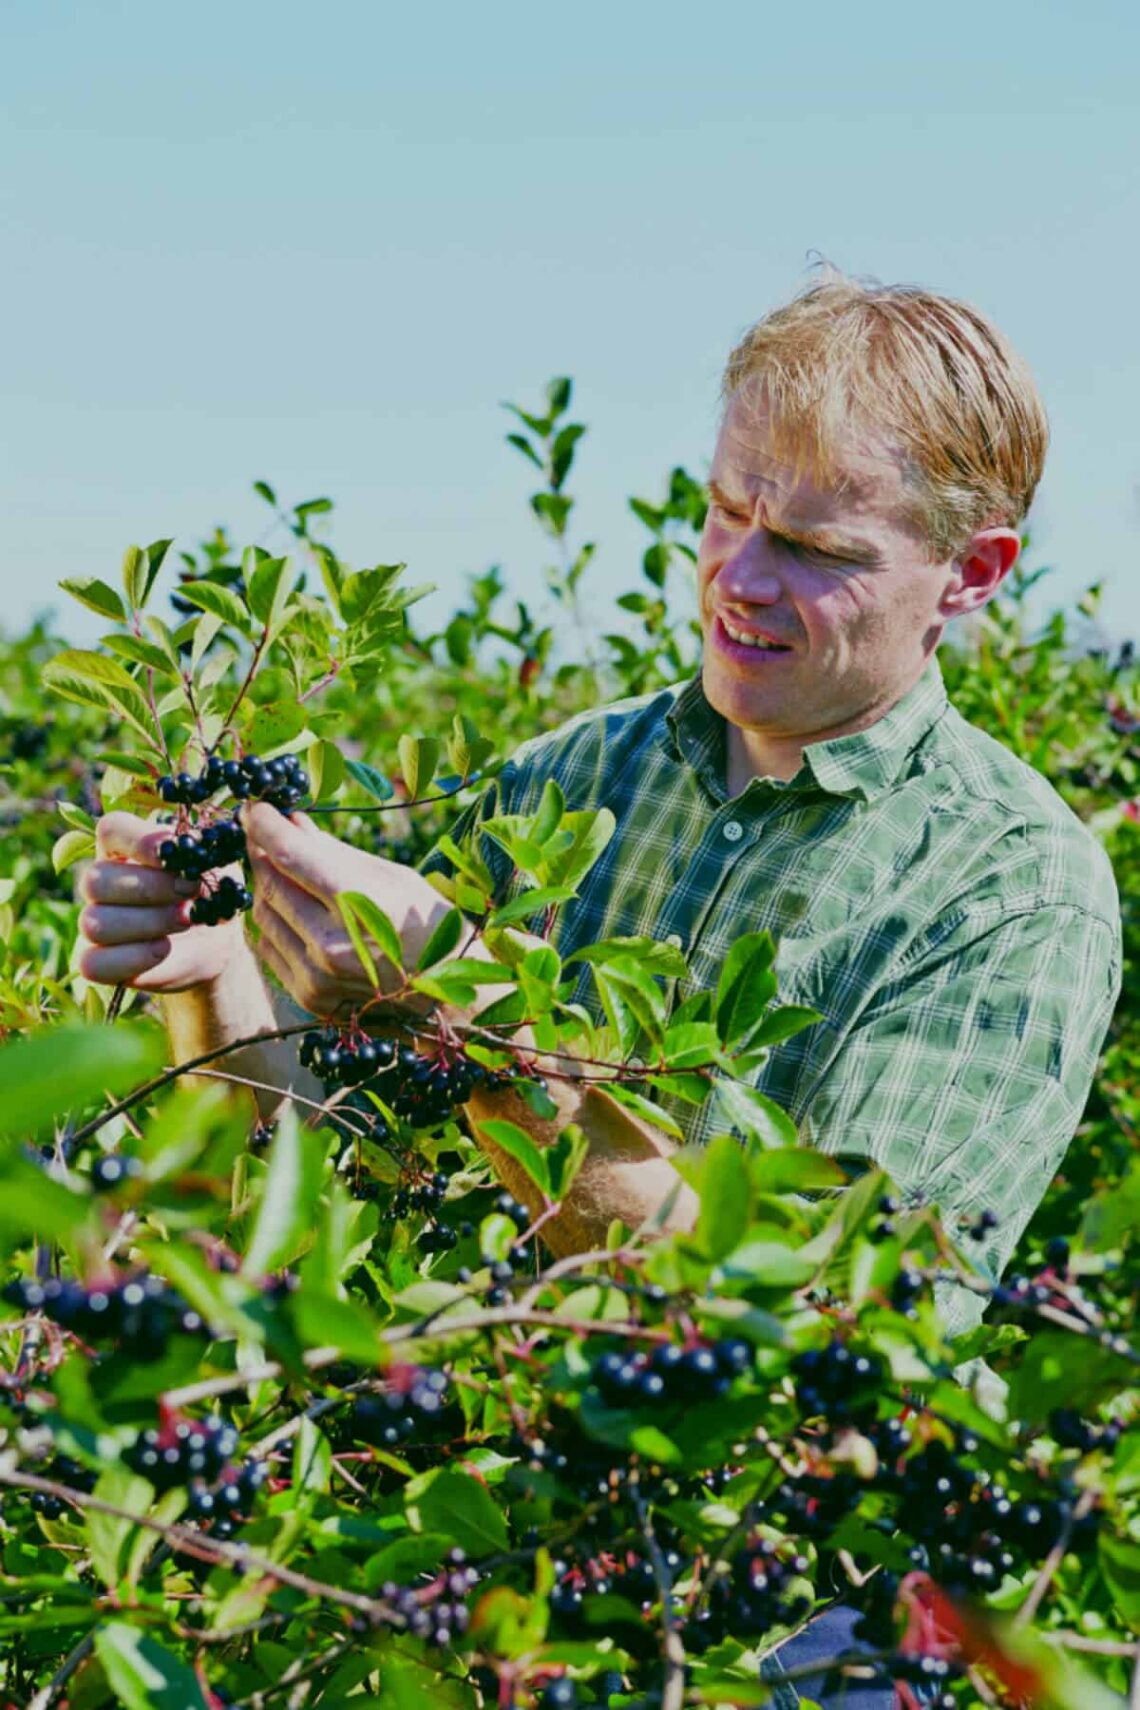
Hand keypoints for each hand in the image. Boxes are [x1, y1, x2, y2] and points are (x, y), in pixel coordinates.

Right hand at [76, 812, 245, 991]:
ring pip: (96, 922)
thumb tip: (192, 843)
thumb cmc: (212, 894)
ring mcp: (95, 923)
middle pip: (97, 880)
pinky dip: (132, 958)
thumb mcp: (218, 868)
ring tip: (186, 920)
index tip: (171, 853)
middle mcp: (101, 883)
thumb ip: (203, 852)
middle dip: (149, 888)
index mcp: (125, 848)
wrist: (218, 943)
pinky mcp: (98, 962)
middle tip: (189, 892)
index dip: (138, 841)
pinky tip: (163, 950)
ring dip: (149, 923)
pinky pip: (93, 964)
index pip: (111, 830)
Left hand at [241, 802, 453, 1020]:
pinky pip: (270, 948)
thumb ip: (334, 852)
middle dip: (261, 851)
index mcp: (359, 903)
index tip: (254, 805)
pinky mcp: (310, 998)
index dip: (263, 824)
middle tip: (264, 832)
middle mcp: (331, 944)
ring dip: (267, 886)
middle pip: (270, 884)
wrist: (449, 993)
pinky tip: (293, 910)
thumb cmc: (426, 923)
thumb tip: (291, 821)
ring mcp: (317, 977)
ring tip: (284, 870)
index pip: (289, 854)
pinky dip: (275, 922)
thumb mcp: (391, 877)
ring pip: (263, 916)